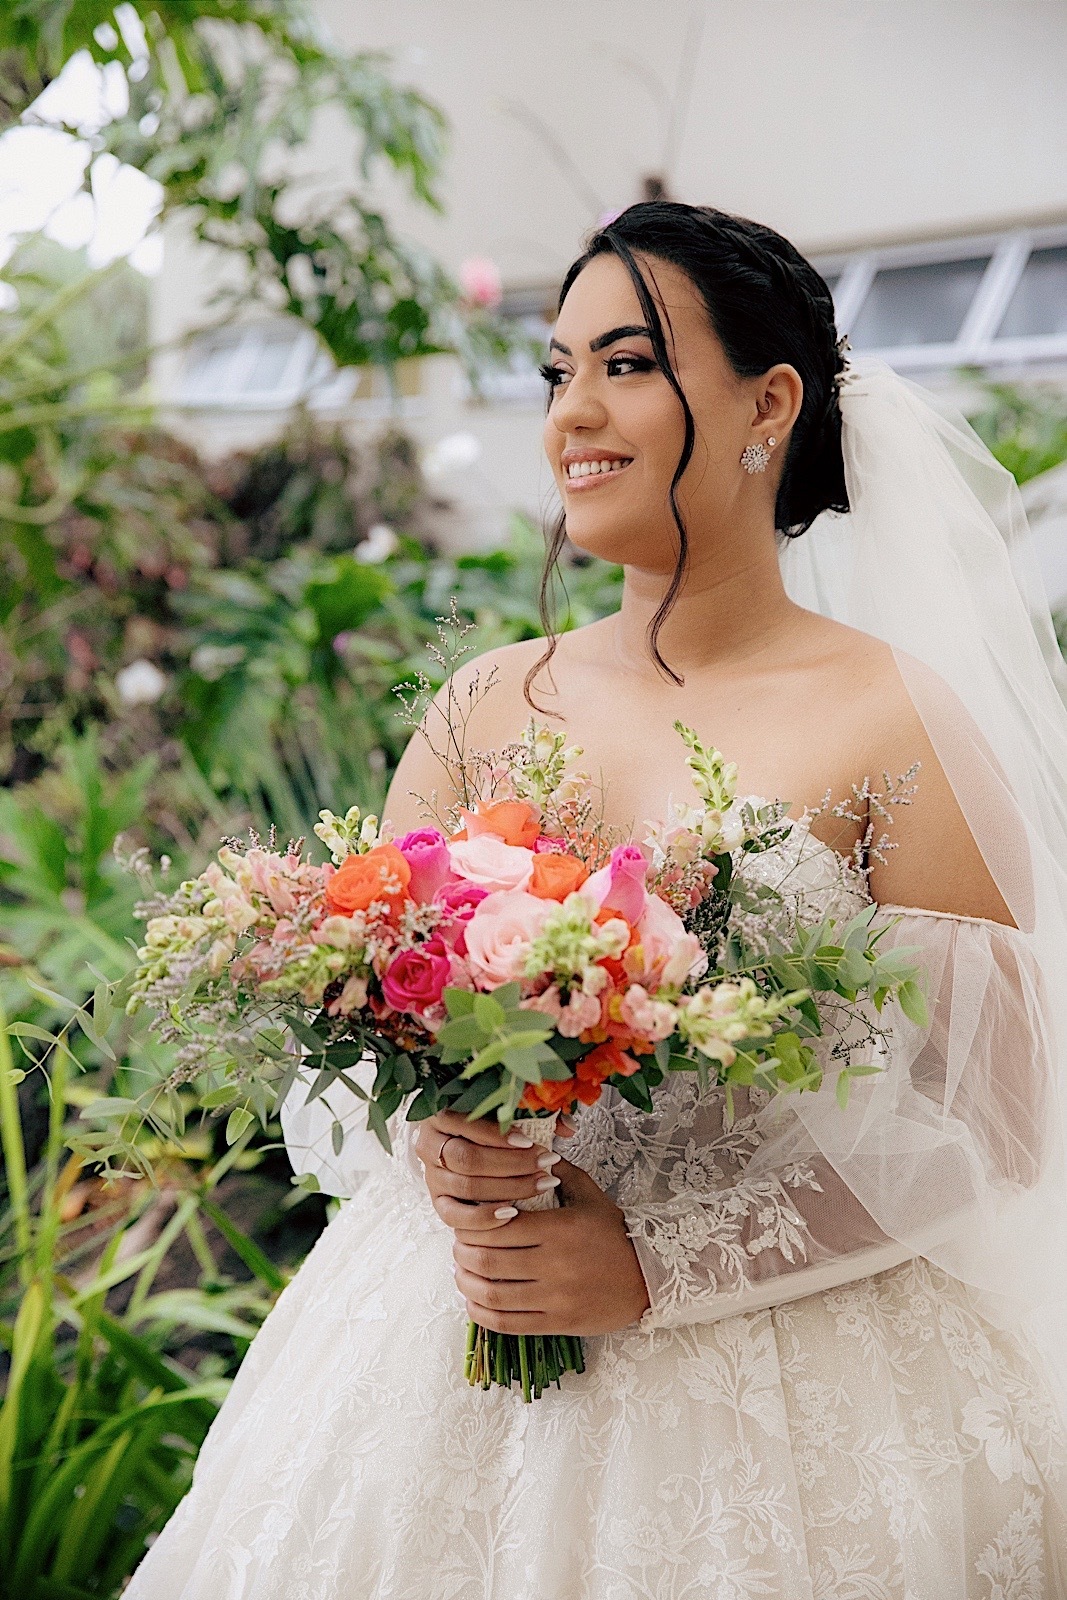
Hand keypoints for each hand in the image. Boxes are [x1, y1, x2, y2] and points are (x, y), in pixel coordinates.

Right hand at [414, 1109, 576, 1223]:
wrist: (472, 1153)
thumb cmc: (495, 1130)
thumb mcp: (511, 1113)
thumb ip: (538, 1115)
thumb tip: (569, 1128)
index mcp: (440, 1115)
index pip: (467, 1123)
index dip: (500, 1135)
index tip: (532, 1142)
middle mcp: (428, 1146)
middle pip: (467, 1158)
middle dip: (512, 1164)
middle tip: (546, 1165)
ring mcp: (432, 1178)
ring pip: (466, 1186)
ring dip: (508, 1188)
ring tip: (541, 1185)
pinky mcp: (439, 1205)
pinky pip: (455, 1217)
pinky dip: (484, 1217)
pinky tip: (513, 1213)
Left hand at [450, 1158, 651, 1335]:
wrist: (649, 1277)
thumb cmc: (614, 1233)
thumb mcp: (589, 1194)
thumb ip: (556, 1171)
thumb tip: (526, 1149)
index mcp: (559, 1228)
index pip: (498, 1226)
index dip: (472, 1224)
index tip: (466, 1220)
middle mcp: (554, 1265)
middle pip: (488, 1260)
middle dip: (462, 1252)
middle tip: (458, 1245)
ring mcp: (555, 1299)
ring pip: (492, 1294)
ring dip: (467, 1283)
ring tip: (461, 1271)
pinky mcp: (557, 1324)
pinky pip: (507, 1323)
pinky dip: (482, 1313)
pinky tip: (475, 1299)